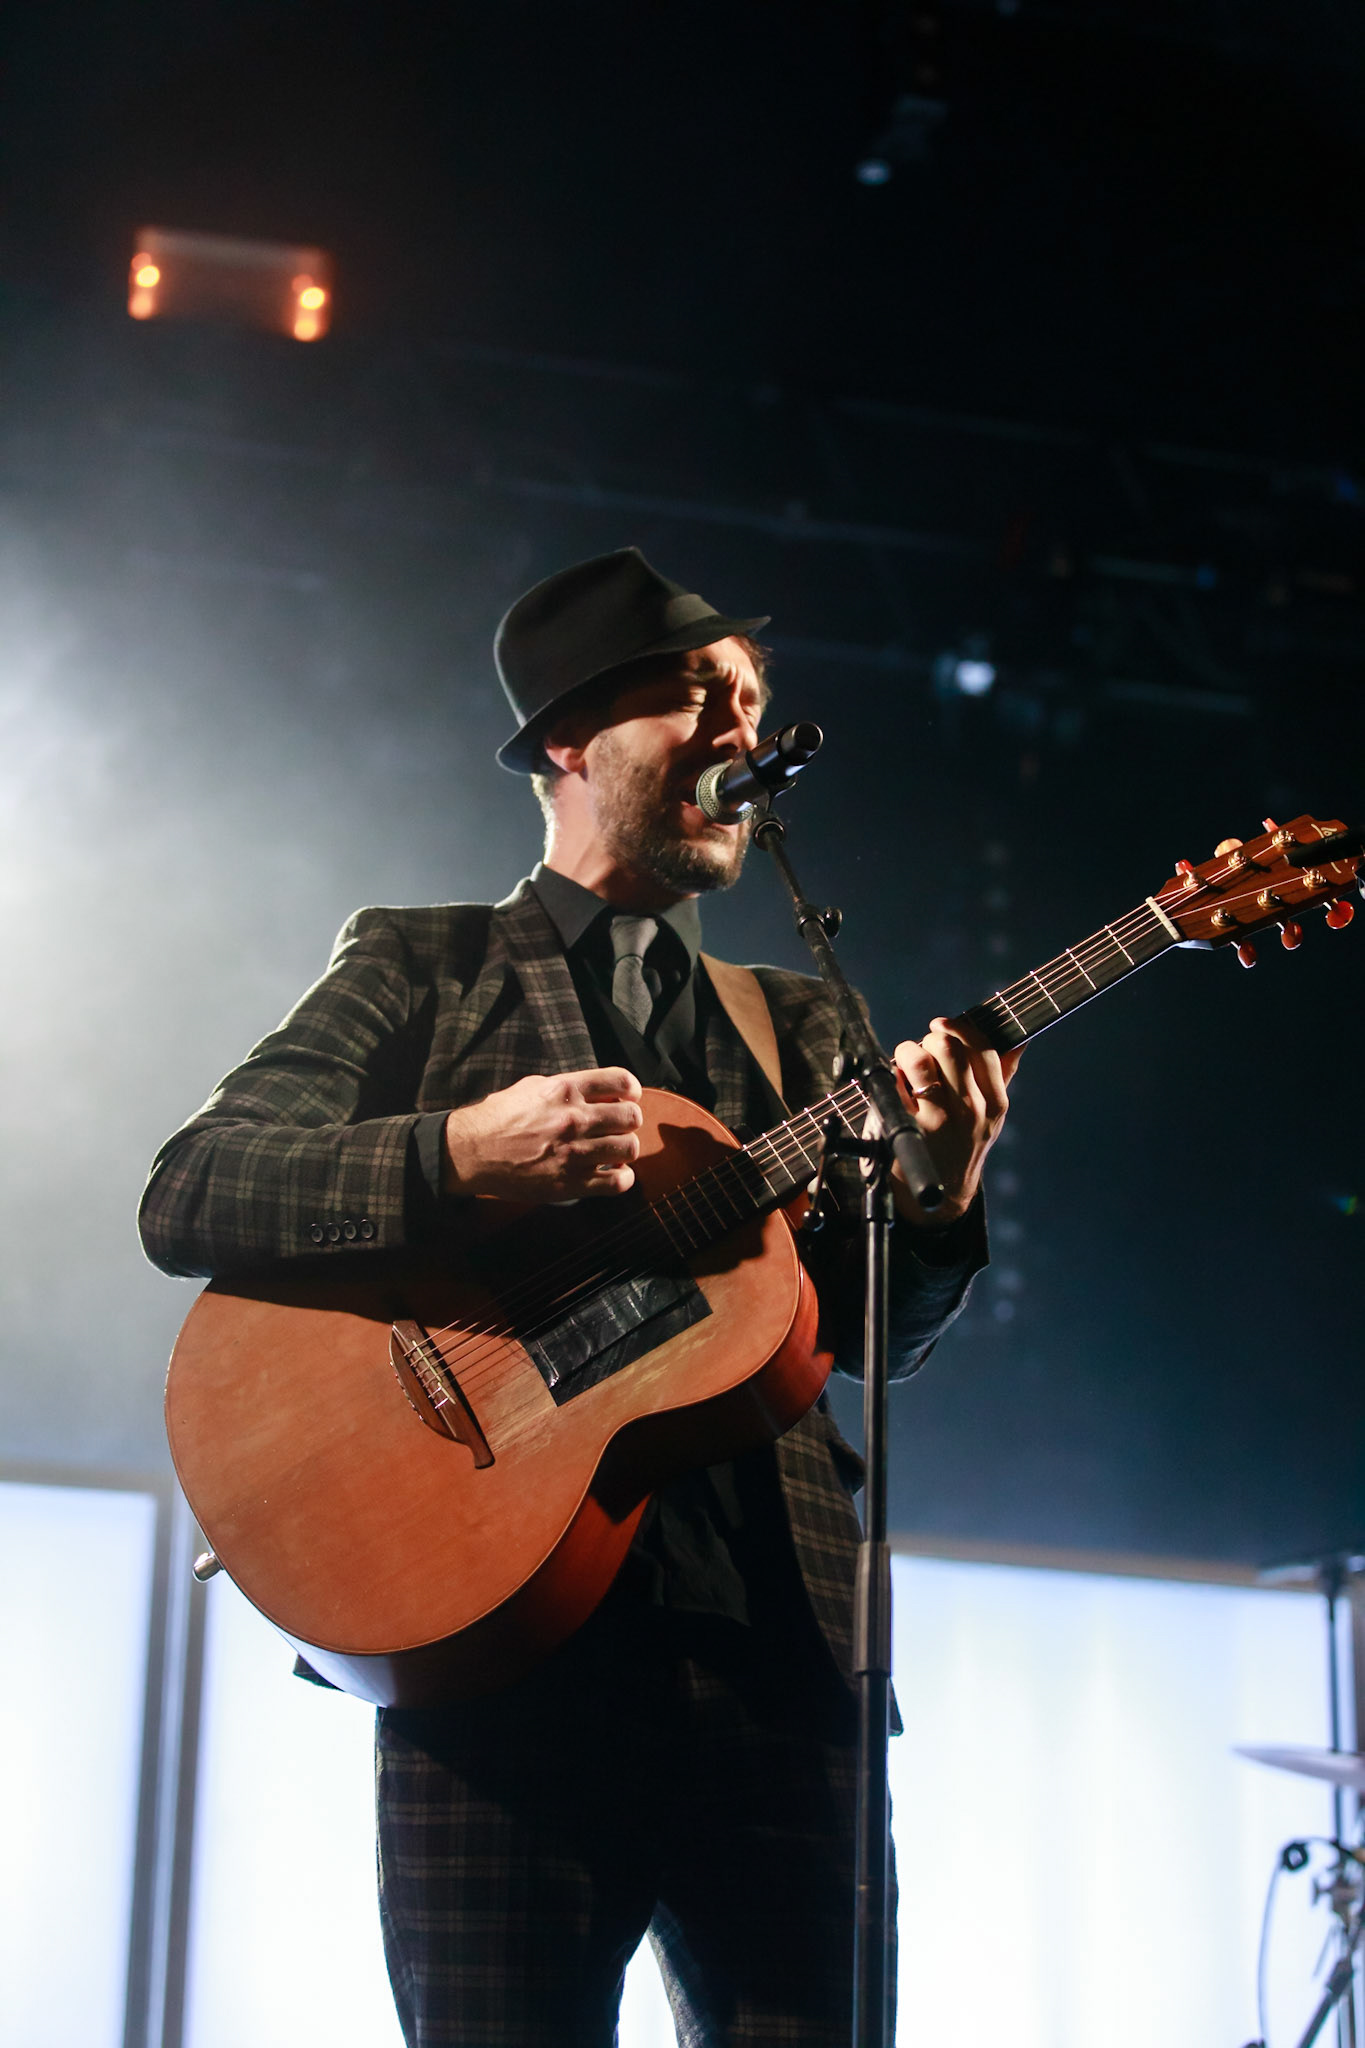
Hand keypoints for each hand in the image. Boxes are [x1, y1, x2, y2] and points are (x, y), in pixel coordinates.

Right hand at [442, 1068, 642, 1202]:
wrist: (471, 1152)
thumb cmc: (498, 1118)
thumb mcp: (531, 1087)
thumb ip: (566, 1087)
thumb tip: (597, 1090)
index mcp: (565, 1090)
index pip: (621, 1081)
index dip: (631, 1090)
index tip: (628, 1097)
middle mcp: (574, 1119)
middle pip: (631, 1116)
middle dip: (629, 1121)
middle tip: (619, 1127)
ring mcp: (574, 1153)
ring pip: (629, 1148)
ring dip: (625, 1149)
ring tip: (614, 1151)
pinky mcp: (571, 1183)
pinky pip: (618, 1182)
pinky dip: (622, 1178)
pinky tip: (612, 1173)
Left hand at [889, 1019, 1020, 1226]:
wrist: (940, 1201)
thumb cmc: (960, 1146)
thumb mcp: (990, 1117)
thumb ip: (1002, 1076)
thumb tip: (1021, 1041)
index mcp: (996, 1103)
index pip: (983, 1047)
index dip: (958, 1028)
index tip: (942, 1026)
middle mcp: (971, 1110)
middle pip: (947, 1047)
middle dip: (929, 1039)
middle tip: (923, 1052)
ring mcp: (940, 1119)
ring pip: (919, 1059)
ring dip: (907, 1053)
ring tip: (906, 1066)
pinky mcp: (909, 1129)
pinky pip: (894, 1082)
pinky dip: (891, 1076)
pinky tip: (895, 1087)